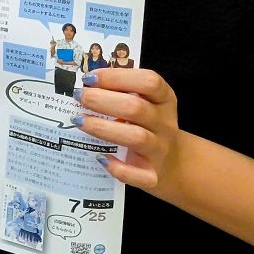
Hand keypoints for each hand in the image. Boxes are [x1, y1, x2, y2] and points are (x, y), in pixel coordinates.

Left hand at [76, 68, 185, 191]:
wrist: (175, 164)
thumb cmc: (150, 126)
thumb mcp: (146, 104)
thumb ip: (122, 92)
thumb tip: (86, 84)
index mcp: (164, 101)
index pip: (149, 82)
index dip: (118, 77)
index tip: (90, 77)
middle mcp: (164, 124)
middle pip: (136, 108)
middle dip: (103, 100)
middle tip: (79, 96)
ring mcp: (160, 150)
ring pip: (136, 138)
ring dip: (104, 129)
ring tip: (79, 121)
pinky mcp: (153, 176)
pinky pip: (137, 175)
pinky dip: (118, 168)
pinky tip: (100, 158)